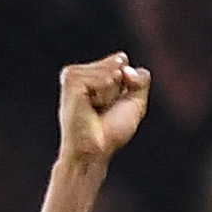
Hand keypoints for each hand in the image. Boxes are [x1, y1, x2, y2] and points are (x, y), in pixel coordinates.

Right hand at [56, 54, 150, 168]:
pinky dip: (102, 92)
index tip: (113, 105)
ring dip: (110, 93)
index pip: (122, 61)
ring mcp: (74, 76)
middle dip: (120, 88)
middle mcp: (83, 73)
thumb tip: (122, 61)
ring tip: (96, 109)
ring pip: (109, 69)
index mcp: (95, 75)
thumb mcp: (136, 103)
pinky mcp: (70, 81)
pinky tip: (90, 106)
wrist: (94, 151)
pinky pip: (98, 76)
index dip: (129, 83)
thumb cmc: (111, 133)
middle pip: (118, 62)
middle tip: (105, 109)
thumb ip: (141, 78)